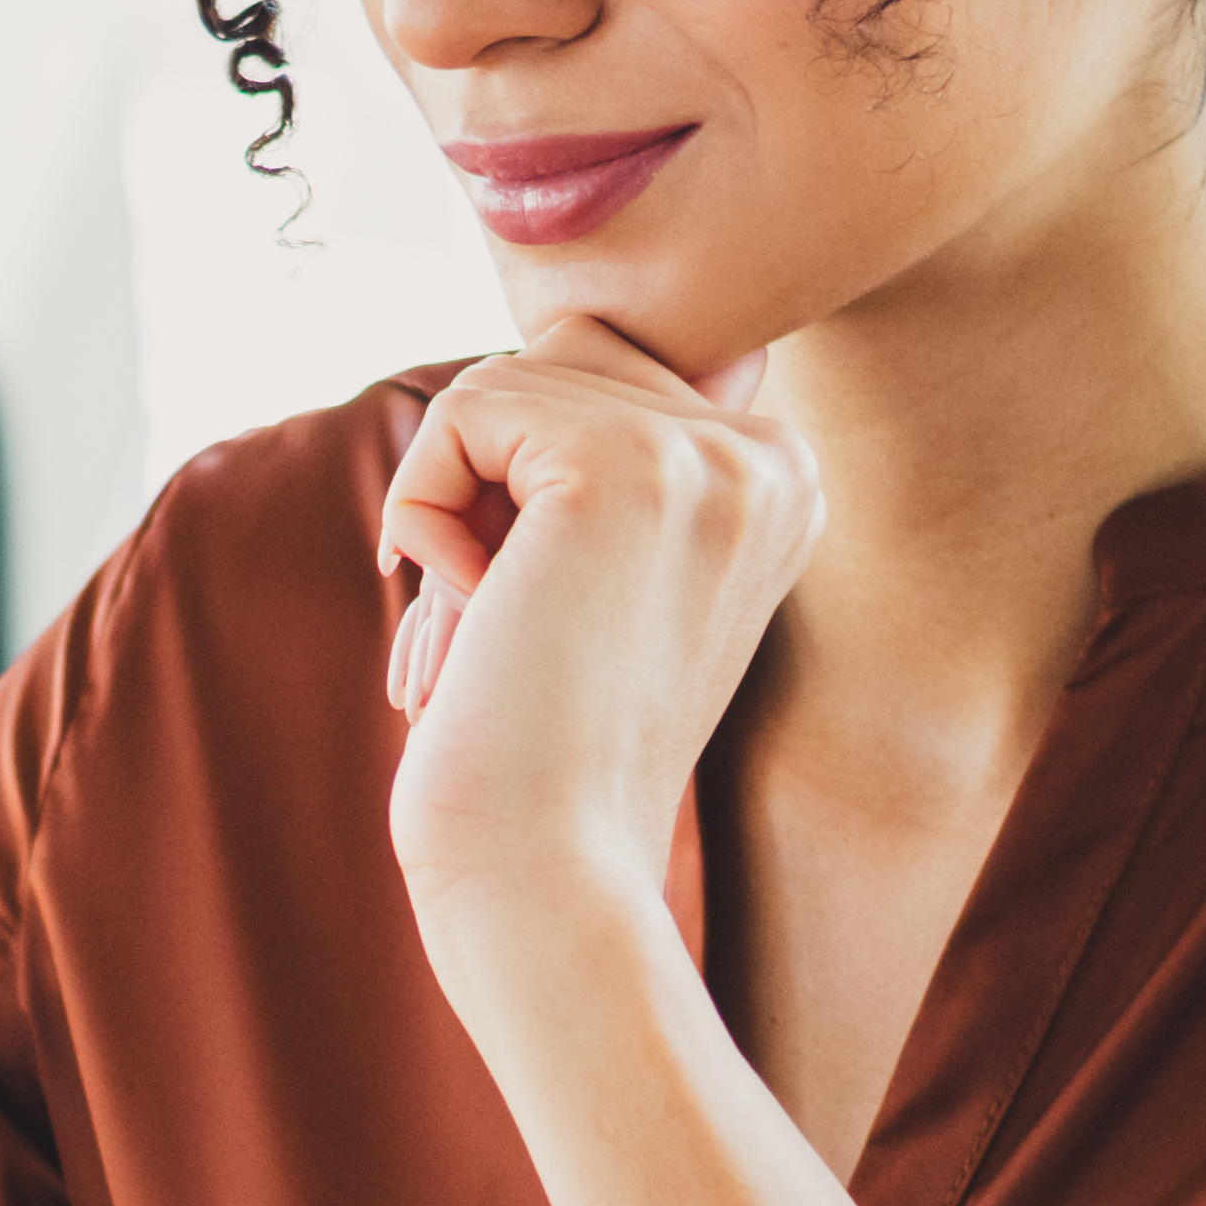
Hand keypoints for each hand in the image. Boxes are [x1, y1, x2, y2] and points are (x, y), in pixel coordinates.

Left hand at [375, 326, 820, 941]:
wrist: (552, 871)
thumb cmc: (546, 745)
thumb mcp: (604, 574)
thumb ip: (604, 453)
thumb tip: (558, 333)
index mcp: (782, 477)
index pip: (602, 370)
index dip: (524, 482)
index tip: (545, 616)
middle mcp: (772, 452)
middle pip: (553, 357)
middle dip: (486, 484)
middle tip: (510, 626)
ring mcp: (711, 454)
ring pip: (500, 380)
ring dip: (452, 506)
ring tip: (499, 624)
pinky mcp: (626, 467)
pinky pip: (460, 414)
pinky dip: (423, 516)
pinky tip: (478, 616)